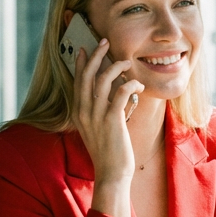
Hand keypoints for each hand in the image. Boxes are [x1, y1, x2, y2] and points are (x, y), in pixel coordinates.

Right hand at [72, 39, 144, 216]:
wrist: (111, 174)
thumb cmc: (109, 152)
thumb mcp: (98, 129)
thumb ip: (100, 111)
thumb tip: (112, 93)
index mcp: (78, 113)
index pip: (77, 82)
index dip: (80, 63)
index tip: (85, 49)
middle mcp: (84, 112)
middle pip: (87, 75)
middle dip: (96, 55)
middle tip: (105, 42)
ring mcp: (96, 116)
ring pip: (103, 80)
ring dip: (116, 66)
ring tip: (126, 62)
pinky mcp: (112, 120)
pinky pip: (121, 93)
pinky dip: (131, 84)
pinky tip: (138, 85)